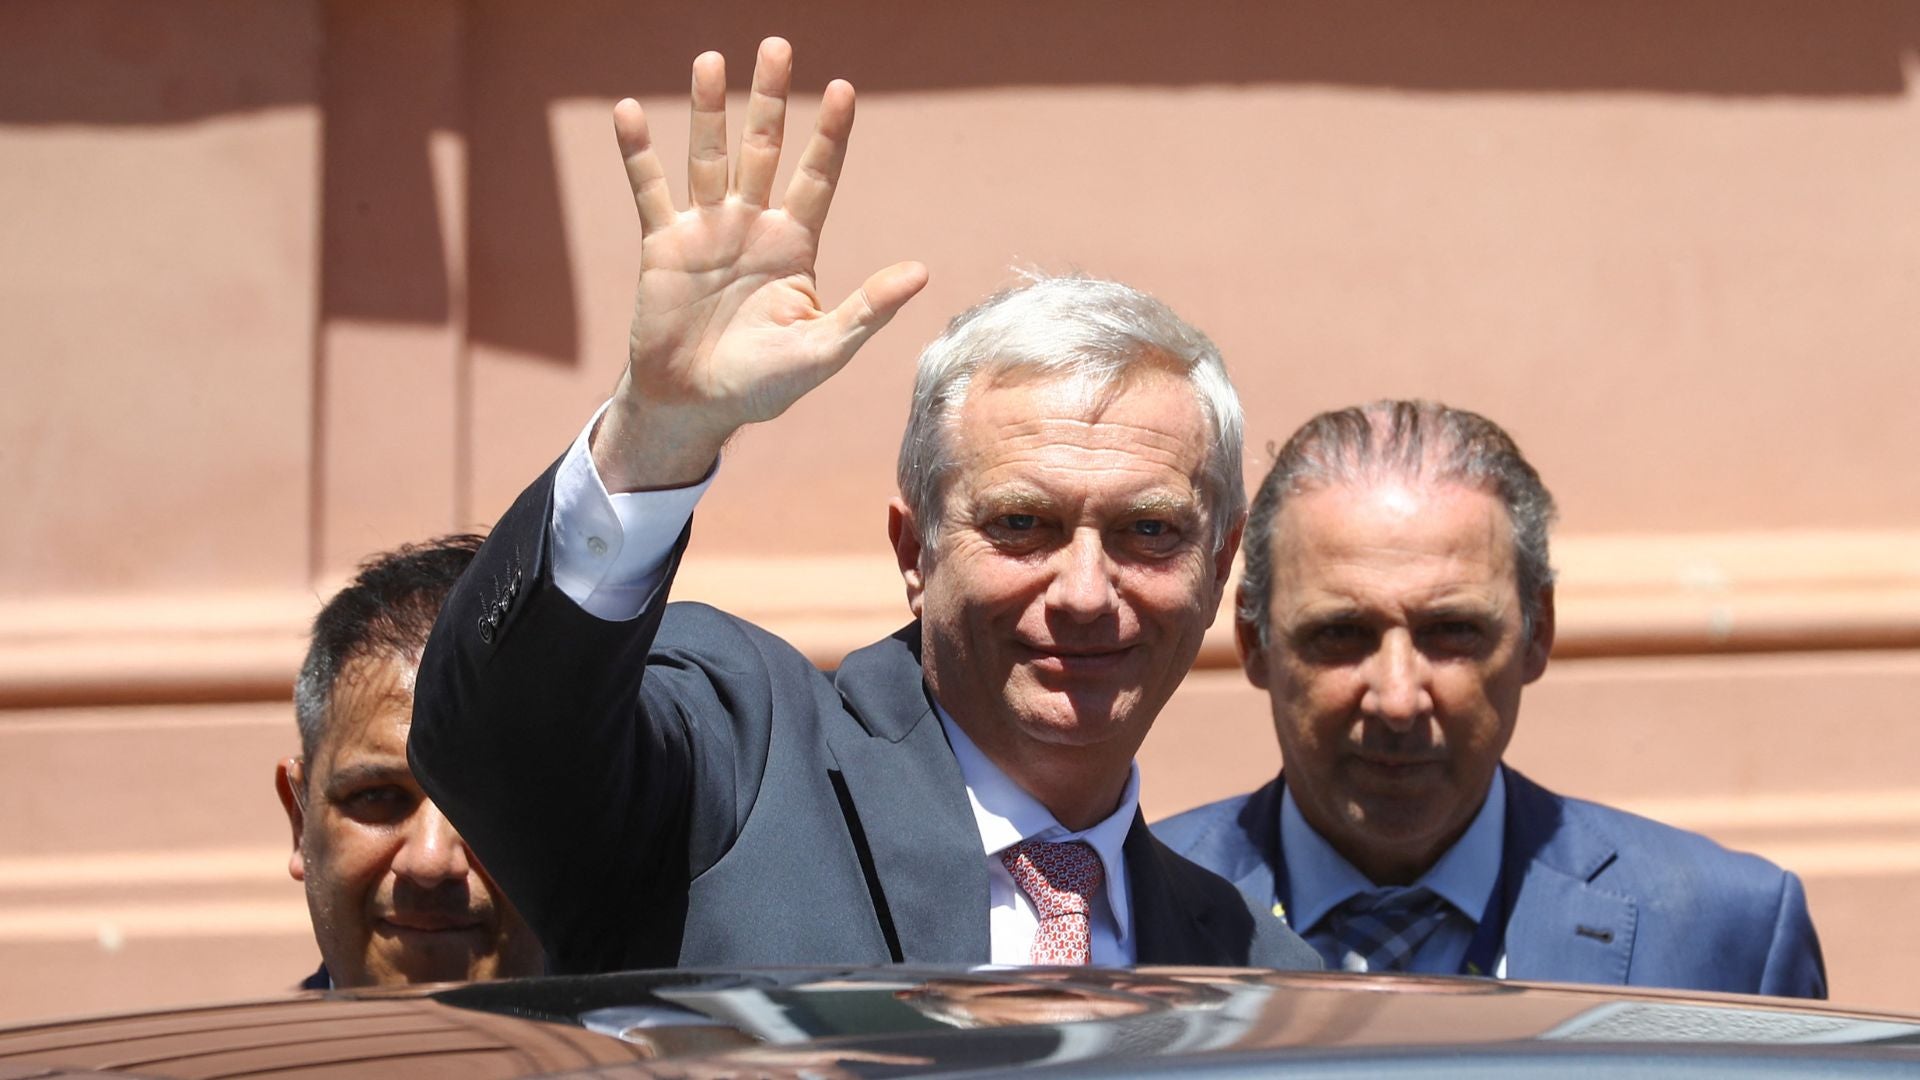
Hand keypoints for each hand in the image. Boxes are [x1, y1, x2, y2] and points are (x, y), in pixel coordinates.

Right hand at [592, 37, 928, 491]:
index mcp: (795, 246)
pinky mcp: (662, 245)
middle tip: (776, 45)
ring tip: (710, 60)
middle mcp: (752, 226)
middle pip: (763, 149)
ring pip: (709, 157)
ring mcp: (706, 231)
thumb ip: (867, 309)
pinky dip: (638, 153)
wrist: (697, 407)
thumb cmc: (765, 384)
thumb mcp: (824, 349)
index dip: (830, 134)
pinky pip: (649, 189)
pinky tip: (628, 111)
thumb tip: (920, 272)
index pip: (818, 177)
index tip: (843, 88)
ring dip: (707, 110)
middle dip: (770, 99)